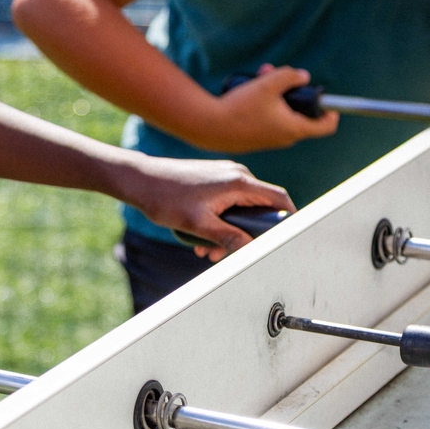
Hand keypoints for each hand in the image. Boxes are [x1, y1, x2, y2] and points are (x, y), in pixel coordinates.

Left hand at [115, 154, 295, 261]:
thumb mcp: (198, 225)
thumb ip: (228, 237)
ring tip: (207, 250)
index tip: (287, 238)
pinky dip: (219, 221)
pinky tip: (200, 238)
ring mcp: (224, 175)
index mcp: (238, 182)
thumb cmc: (166, 198)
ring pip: (240, 208)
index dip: (289, 218)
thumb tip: (251, 249)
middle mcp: (236, 174)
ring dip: (229, 232)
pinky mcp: (213, 179)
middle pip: (258, 207)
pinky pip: (227, 202)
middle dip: (247, 234)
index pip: (278, 198)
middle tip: (227, 254)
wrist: (141, 180)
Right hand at [197, 65, 339, 153]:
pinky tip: (249, 91)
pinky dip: (265, 105)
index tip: (326, 98)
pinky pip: (268, 120)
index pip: (325, 127)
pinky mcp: (255, 139)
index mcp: (294, 128)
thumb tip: (303, 76)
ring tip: (261, 75)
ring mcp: (269, 140)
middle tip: (282, 75)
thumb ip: (290, 76)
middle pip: (301, 114)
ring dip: (276, 95)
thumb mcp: (268, 83)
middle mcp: (284, 138)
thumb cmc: (240, 106)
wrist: (209, 127)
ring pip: (282, 114)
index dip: (332, 112)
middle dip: (294, 92)